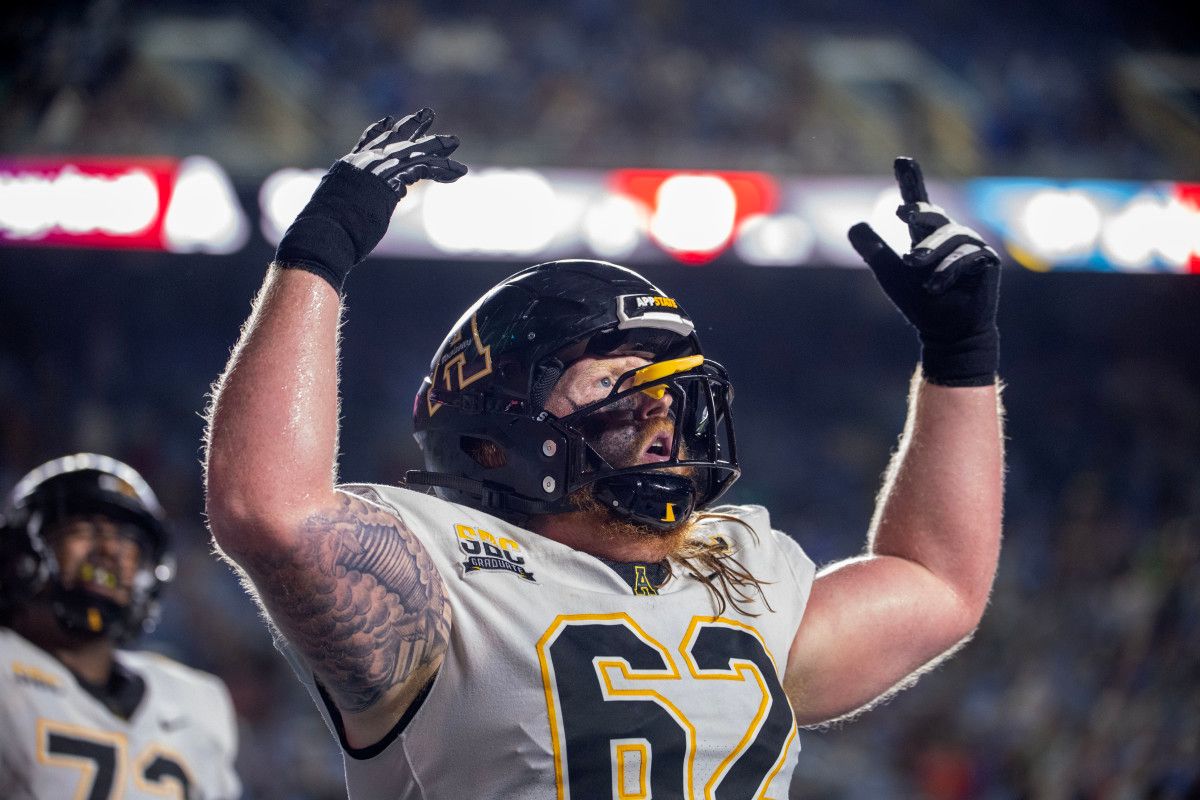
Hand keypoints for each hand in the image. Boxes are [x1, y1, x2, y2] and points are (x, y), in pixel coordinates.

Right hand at [274, 109, 466, 291]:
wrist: (323, 234)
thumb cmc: (326, 233)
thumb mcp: (336, 213)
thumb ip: (347, 205)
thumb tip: (353, 215)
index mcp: (347, 168)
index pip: (367, 143)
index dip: (379, 131)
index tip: (390, 120)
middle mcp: (362, 163)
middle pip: (393, 139)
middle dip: (413, 127)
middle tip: (428, 114)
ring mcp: (376, 170)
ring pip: (413, 151)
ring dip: (437, 147)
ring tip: (454, 142)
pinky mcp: (391, 182)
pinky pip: (422, 170)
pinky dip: (442, 170)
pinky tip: (458, 171)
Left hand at [848, 158, 1000, 385]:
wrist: (945, 331)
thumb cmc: (919, 303)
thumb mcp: (891, 274)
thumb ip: (874, 250)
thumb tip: (854, 225)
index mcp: (926, 235)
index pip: (919, 203)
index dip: (911, 180)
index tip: (901, 160)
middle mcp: (950, 235)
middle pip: (934, 214)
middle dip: (920, 211)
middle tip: (901, 213)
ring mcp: (971, 246)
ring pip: (951, 236)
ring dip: (930, 250)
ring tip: (912, 265)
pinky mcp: (987, 261)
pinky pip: (968, 256)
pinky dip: (948, 271)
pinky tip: (932, 287)